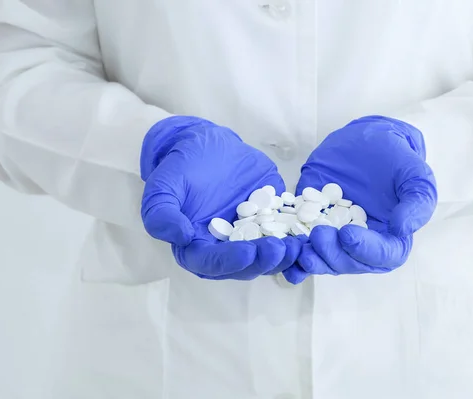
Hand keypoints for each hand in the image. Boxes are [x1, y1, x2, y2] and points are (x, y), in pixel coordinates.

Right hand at [140, 116, 301, 279]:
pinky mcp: (271, 218)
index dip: (230, 262)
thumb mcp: (163, 186)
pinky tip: (311, 233)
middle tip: (283, 249)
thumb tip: (179, 237)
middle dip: (265, 260)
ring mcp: (251, 235)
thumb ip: (161, 214)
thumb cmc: (180, 166)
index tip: (248, 253)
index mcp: (196, 247)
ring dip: (285, 254)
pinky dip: (298, 235)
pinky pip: (285, 231)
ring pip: (268, 254)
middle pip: (246, 265)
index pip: (212, 263)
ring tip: (299, 244)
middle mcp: (225, 248)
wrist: (206, 143)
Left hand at [283, 116, 436, 283]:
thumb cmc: (396, 157)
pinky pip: (301, 242)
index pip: (383, 255)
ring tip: (300, 249)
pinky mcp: (311, 223)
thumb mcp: (415, 173)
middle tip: (318, 236)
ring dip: (312, 258)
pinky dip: (291, 251)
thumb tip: (403, 228)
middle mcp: (363, 243)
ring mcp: (335, 235)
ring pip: (324, 258)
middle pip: (349, 262)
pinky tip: (281, 250)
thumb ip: (417, 200)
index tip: (349, 234)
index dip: (366, 250)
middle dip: (332, 255)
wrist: (366, 139)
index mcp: (392, 238)